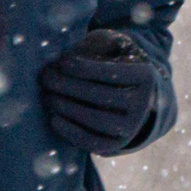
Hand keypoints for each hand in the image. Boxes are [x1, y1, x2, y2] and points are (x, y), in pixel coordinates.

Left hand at [39, 28, 159, 153]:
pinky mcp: (117, 144)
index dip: (84, 67)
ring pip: (97, 120)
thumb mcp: (112, 47)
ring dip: (67, 108)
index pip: (112, 73)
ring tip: (47, 96)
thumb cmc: (115, 65)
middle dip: (69, 86)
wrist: (135, 97)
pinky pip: (93, 142)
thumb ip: (94, 45)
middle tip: (45, 78)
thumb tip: (64, 57)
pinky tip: (54, 118)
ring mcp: (132, 127)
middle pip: (102, 96)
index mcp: (145, 76)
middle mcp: (144, 104)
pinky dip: (71, 132)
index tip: (61, 62)